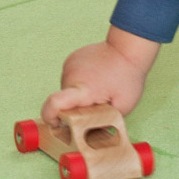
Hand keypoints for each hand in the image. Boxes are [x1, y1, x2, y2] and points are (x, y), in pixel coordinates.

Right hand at [43, 28, 159, 125]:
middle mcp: (71, 76)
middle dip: (76, 108)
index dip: (50, 118)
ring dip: (79, 95)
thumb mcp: (122, 108)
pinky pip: (71, 78)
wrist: (128, 48)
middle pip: (63, 101)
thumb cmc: (128, 77)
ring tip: (99, 88)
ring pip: (68, 90)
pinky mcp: (71, 59)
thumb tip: (90, 131)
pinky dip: (80, 82)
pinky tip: (96, 78)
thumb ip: (103, 121)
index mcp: (83, 89)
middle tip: (96, 105)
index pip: (55, 104)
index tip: (57, 124)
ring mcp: (69, 65)